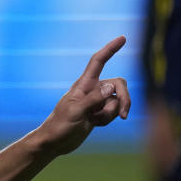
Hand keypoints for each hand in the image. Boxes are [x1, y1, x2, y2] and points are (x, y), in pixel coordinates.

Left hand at [37, 36, 130, 155]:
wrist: (55, 143)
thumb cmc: (59, 126)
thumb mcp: (75, 112)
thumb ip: (93, 99)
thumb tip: (111, 86)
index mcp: (83, 85)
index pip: (98, 62)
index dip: (110, 49)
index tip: (122, 38)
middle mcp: (92, 90)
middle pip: (118, 84)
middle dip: (125, 98)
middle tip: (123, 115)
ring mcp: (96, 101)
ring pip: (118, 100)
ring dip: (112, 113)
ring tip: (95, 121)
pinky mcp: (99, 112)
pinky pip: (114, 112)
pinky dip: (109, 119)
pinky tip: (95, 124)